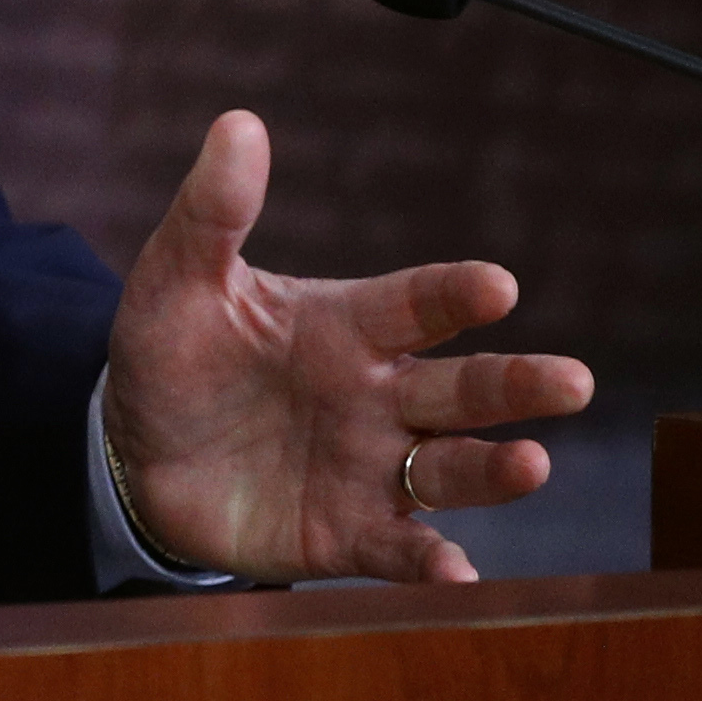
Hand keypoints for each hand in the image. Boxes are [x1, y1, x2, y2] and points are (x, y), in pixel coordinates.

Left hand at [101, 108, 592, 584]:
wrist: (130, 451)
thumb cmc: (171, 355)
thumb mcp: (179, 279)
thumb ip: (214, 212)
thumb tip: (237, 124)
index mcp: (349, 326)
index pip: (417, 303)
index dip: (455, 294)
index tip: (497, 285)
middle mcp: (381, 395)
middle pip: (464, 388)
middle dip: (518, 385)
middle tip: (571, 380)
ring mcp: (372, 466)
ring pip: (452, 467)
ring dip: (494, 470)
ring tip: (532, 465)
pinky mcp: (348, 532)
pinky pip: (400, 548)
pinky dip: (432, 563)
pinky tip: (461, 576)